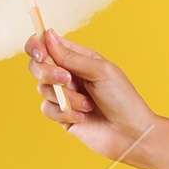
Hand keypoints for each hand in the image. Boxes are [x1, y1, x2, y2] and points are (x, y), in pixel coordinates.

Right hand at [25, 29, 158, 164]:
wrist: (131, 134)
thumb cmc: (123, 99)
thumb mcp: (100, 71)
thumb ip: (71, 56)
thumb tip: (48, 34)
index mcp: (79, 58)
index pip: (47, 45)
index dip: (37, 46)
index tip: (40, 54)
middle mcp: (69, 75)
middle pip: (37, 65)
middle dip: (47, 72)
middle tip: (67, 80)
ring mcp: (64, 95)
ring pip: (42, 88)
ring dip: (67, 98)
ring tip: (89, 105)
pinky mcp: (62, 115)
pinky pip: (47, 109)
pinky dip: (65, 113)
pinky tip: (84, 118)